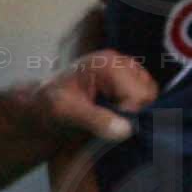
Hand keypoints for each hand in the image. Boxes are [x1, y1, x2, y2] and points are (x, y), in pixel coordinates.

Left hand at [27, 48, 156, 145]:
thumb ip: (96, 120)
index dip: (131, 115)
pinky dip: (136, 109)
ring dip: (135, 112)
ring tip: (112, 119)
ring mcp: (126, 69)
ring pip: (150, 96)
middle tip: (111, 124)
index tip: (113, 129)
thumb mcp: (67, 113)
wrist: (42, 105)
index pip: (141, 95)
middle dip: (134, 113)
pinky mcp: (127, 79)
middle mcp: (121, 61)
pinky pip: (145, 96)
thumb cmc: (50, 106)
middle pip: (149, 93)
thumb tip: (126, 130)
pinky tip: (117, 116)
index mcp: (108, 64)